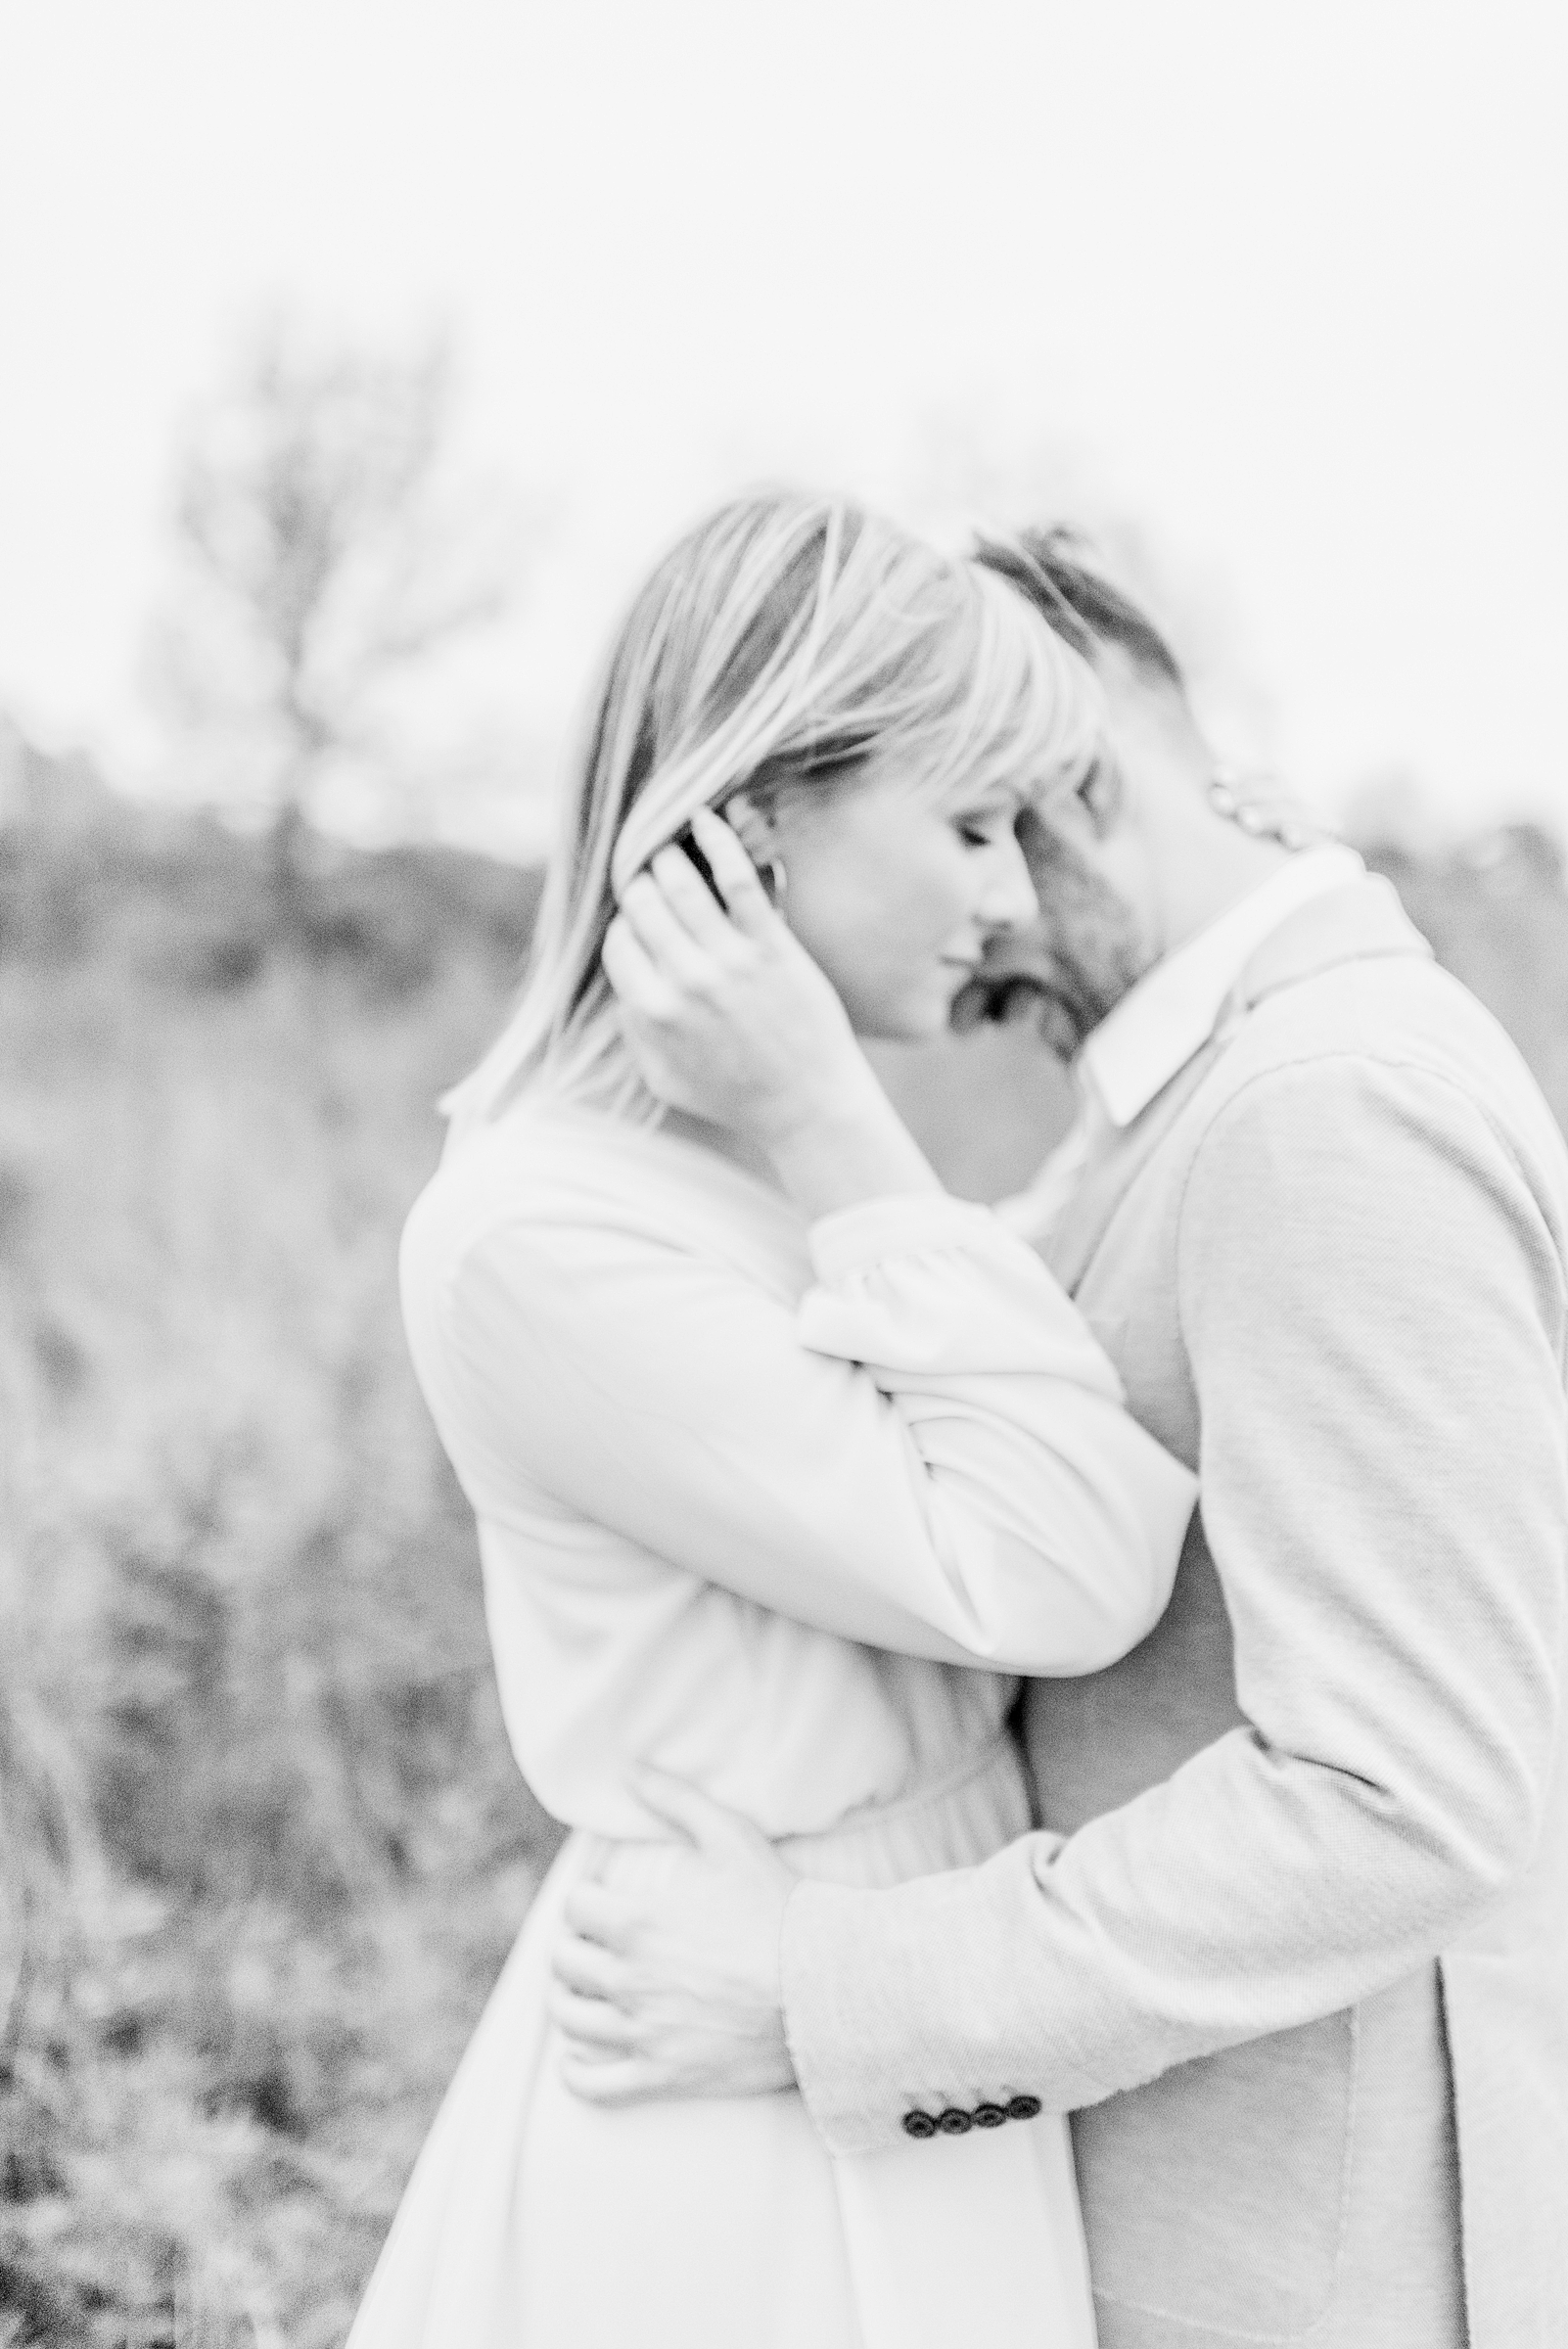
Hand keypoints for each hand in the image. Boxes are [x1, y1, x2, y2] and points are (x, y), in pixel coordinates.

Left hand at [550, 1765, 798, 2106]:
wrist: (826, 1989)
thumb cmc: (779, 1908)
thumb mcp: (732, 1838)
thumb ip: (677, 1799)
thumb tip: (631, 1768)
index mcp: (638, 1922)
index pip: (574, 1909)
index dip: (585, 1901)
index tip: (601, 1902)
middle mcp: (630, 1979)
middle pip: (564, 1964)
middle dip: (572, 1949)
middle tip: (592, 1946)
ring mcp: (644, 2032)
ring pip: (571, 2021)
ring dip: (569, 2003)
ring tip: (585, 1994)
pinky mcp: (663, 2076)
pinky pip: (594, 2087)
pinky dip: (576, 2074)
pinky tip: (581, 2059)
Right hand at [603, 809, 859, 1145]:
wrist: (808, 1106)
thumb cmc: (737, 1099)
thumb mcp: (665, 1080)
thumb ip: (635, 1035)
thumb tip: (624, 989)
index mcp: (654, 1013)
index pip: (618, 944)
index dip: (624, 929)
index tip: (637, 923)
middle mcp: (686, 981)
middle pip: (643, 905)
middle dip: (640, 884)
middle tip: (649, 874)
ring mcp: (730, 960)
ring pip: (682, 883)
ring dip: (669, 854)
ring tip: (670, 843)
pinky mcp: (772, 945)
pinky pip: (739, 877)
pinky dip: (718, 839)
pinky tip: (706, 818)